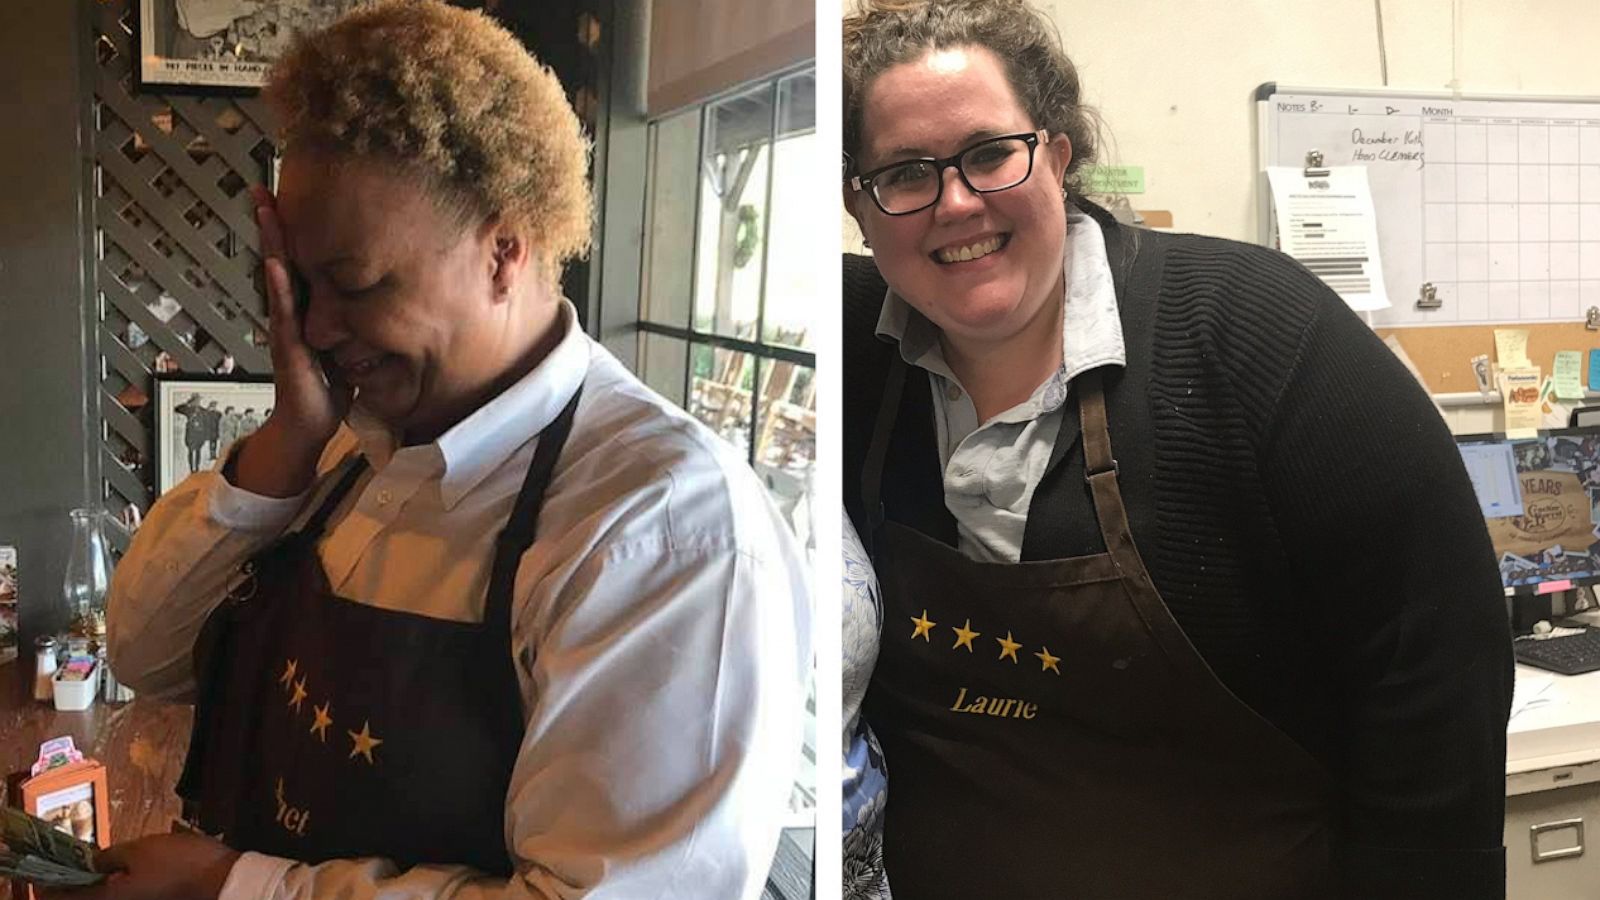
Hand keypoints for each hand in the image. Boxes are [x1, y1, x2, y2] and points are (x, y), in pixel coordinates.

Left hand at [36, 833, 239, 899]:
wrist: (222, 881)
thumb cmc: (179, 864)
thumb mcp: (140, 850)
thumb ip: (108, 856)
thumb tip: (89, 862)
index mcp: (106, 899)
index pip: (62, 897)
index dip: (50, 883)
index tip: (47, 869)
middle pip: (84, 899)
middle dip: (75, 883)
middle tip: (74, 864)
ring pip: (105, 897)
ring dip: (96, 884)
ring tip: (96, 865)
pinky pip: (119, 897)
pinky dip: (114, 886)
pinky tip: (120, 872)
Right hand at [252, 185, 351, 448]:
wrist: (310, 424)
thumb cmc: (327, 386)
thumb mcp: (345, 345)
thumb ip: (352, 322)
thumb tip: (378, 301)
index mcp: (305, 310)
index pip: (297, 262)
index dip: (292, 232)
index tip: (288, 199)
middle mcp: (290, 313)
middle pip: (279, 259)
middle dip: (272, 224)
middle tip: (262, 188)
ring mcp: (285, 326)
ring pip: (276, 276)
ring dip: (270, 243)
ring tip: (265, 210)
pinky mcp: (288, 345)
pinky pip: (283, 311)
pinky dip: (278, 286)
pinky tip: (275, 263)